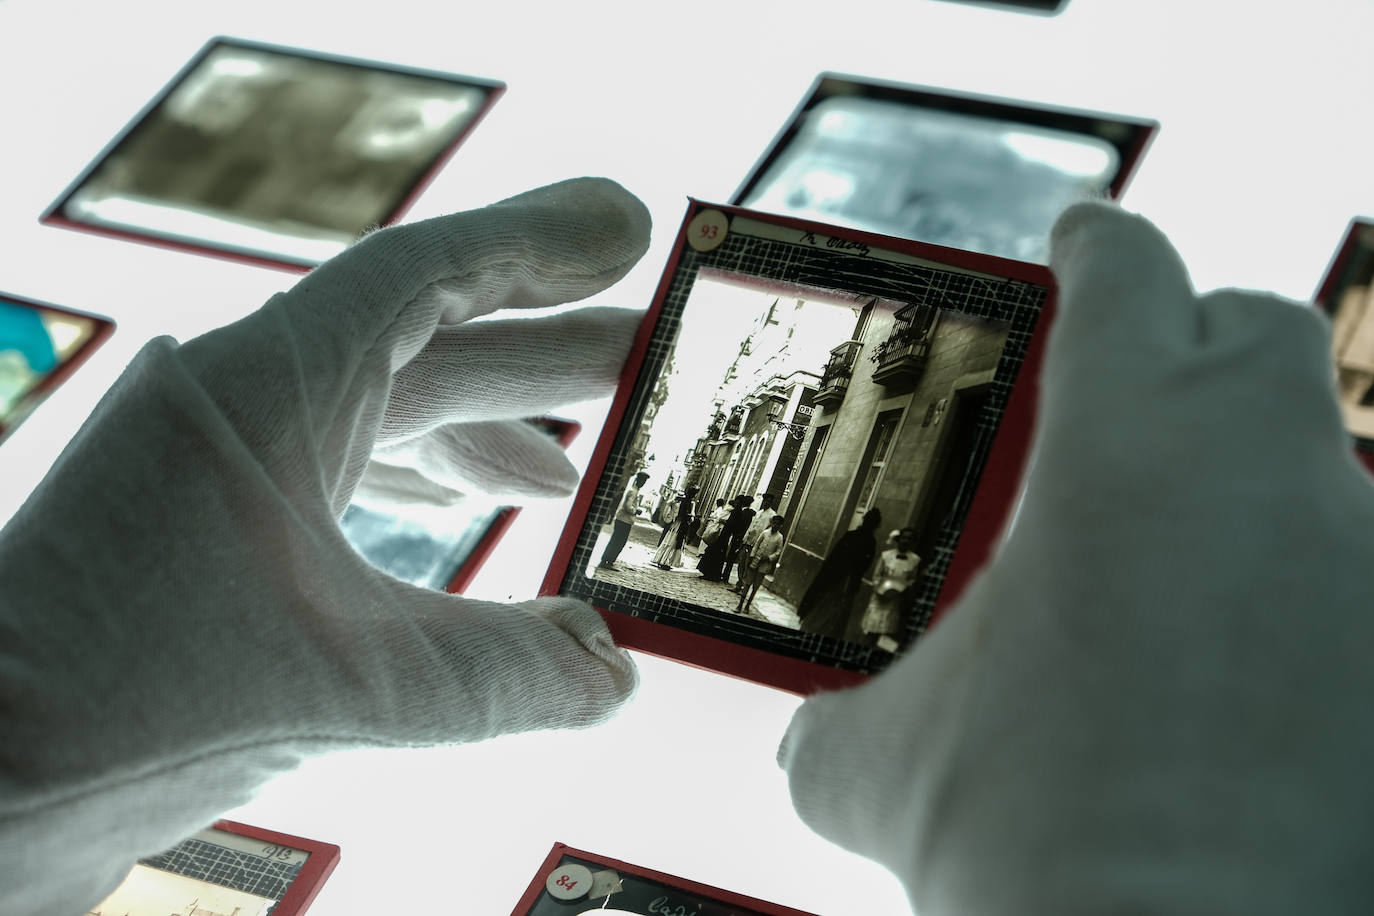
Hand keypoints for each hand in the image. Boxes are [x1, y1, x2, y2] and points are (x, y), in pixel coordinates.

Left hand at [0, 178, 649, 915]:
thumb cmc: (105, 707)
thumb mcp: (343, 686)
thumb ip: (499, 675)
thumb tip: (614, 671)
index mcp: (260, 388)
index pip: (422, 277)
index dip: (535, 244)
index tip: (625, 228)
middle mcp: (240, 403)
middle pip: (422, 345)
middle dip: (543, 354)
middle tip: (648, 356)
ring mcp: (222, 464)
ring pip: (383, 413)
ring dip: (487, 428)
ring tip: (580, 462)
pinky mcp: (213, 529)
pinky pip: (344, 469)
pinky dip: (421, 482)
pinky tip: (469, 513)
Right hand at [779, 203, 1373, 913]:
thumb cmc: (1038, 840)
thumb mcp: (877, 763)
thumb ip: (835, 718)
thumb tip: (813, 740)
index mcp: (1131, 441)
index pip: (1123, 268)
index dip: (1090, 245)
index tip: (1076, 241)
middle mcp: (1270, 473)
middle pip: (1254, 333)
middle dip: (1191, 345)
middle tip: (1124, 403)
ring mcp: (1361, 562)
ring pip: (1308, 468)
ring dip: (1235, 493)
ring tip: (1157, 578)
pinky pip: (1341, 586)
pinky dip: (1286, 606)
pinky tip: (1221, 680)